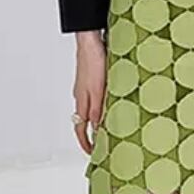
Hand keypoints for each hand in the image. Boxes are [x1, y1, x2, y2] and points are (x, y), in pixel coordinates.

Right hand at [72, 29, 106, 153]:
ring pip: (91, 109)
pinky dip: (102, 105)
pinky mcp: (91, 78)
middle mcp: (82, 96)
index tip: (93, 154)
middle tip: (104, 143)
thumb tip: (99, 129)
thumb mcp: (99, 89)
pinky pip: (94, 98)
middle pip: (86, 121)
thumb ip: (98, 109)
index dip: (86, 144)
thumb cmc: (93, 61)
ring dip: (99, 119)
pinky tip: (112, 102)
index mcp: (82, 101)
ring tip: (112, 125)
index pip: (81, 130)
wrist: (90, 39)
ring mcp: (86, 86)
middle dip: (93, 134)